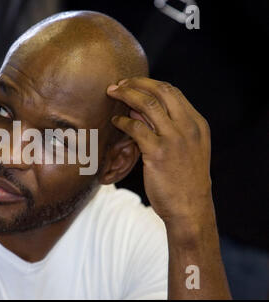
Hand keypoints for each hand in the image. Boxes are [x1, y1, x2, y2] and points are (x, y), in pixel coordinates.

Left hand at [107, 77, 213, 231]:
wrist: (190, 209)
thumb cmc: (184, 181)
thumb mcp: (185, 150)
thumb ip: (167, 128)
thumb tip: (138, 110)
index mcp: (197, 124)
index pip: (173, 92)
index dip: (150, 84)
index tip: (132, 83)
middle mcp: (188, 127)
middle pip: (161, 91)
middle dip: (136, 83)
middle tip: (118, 85)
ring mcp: (174, 139)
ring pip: (147, 104)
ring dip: (126, 95)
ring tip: (112, 94)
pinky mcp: (158, 152)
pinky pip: (135, 128)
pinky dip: (122, 121)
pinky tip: (115, 121)